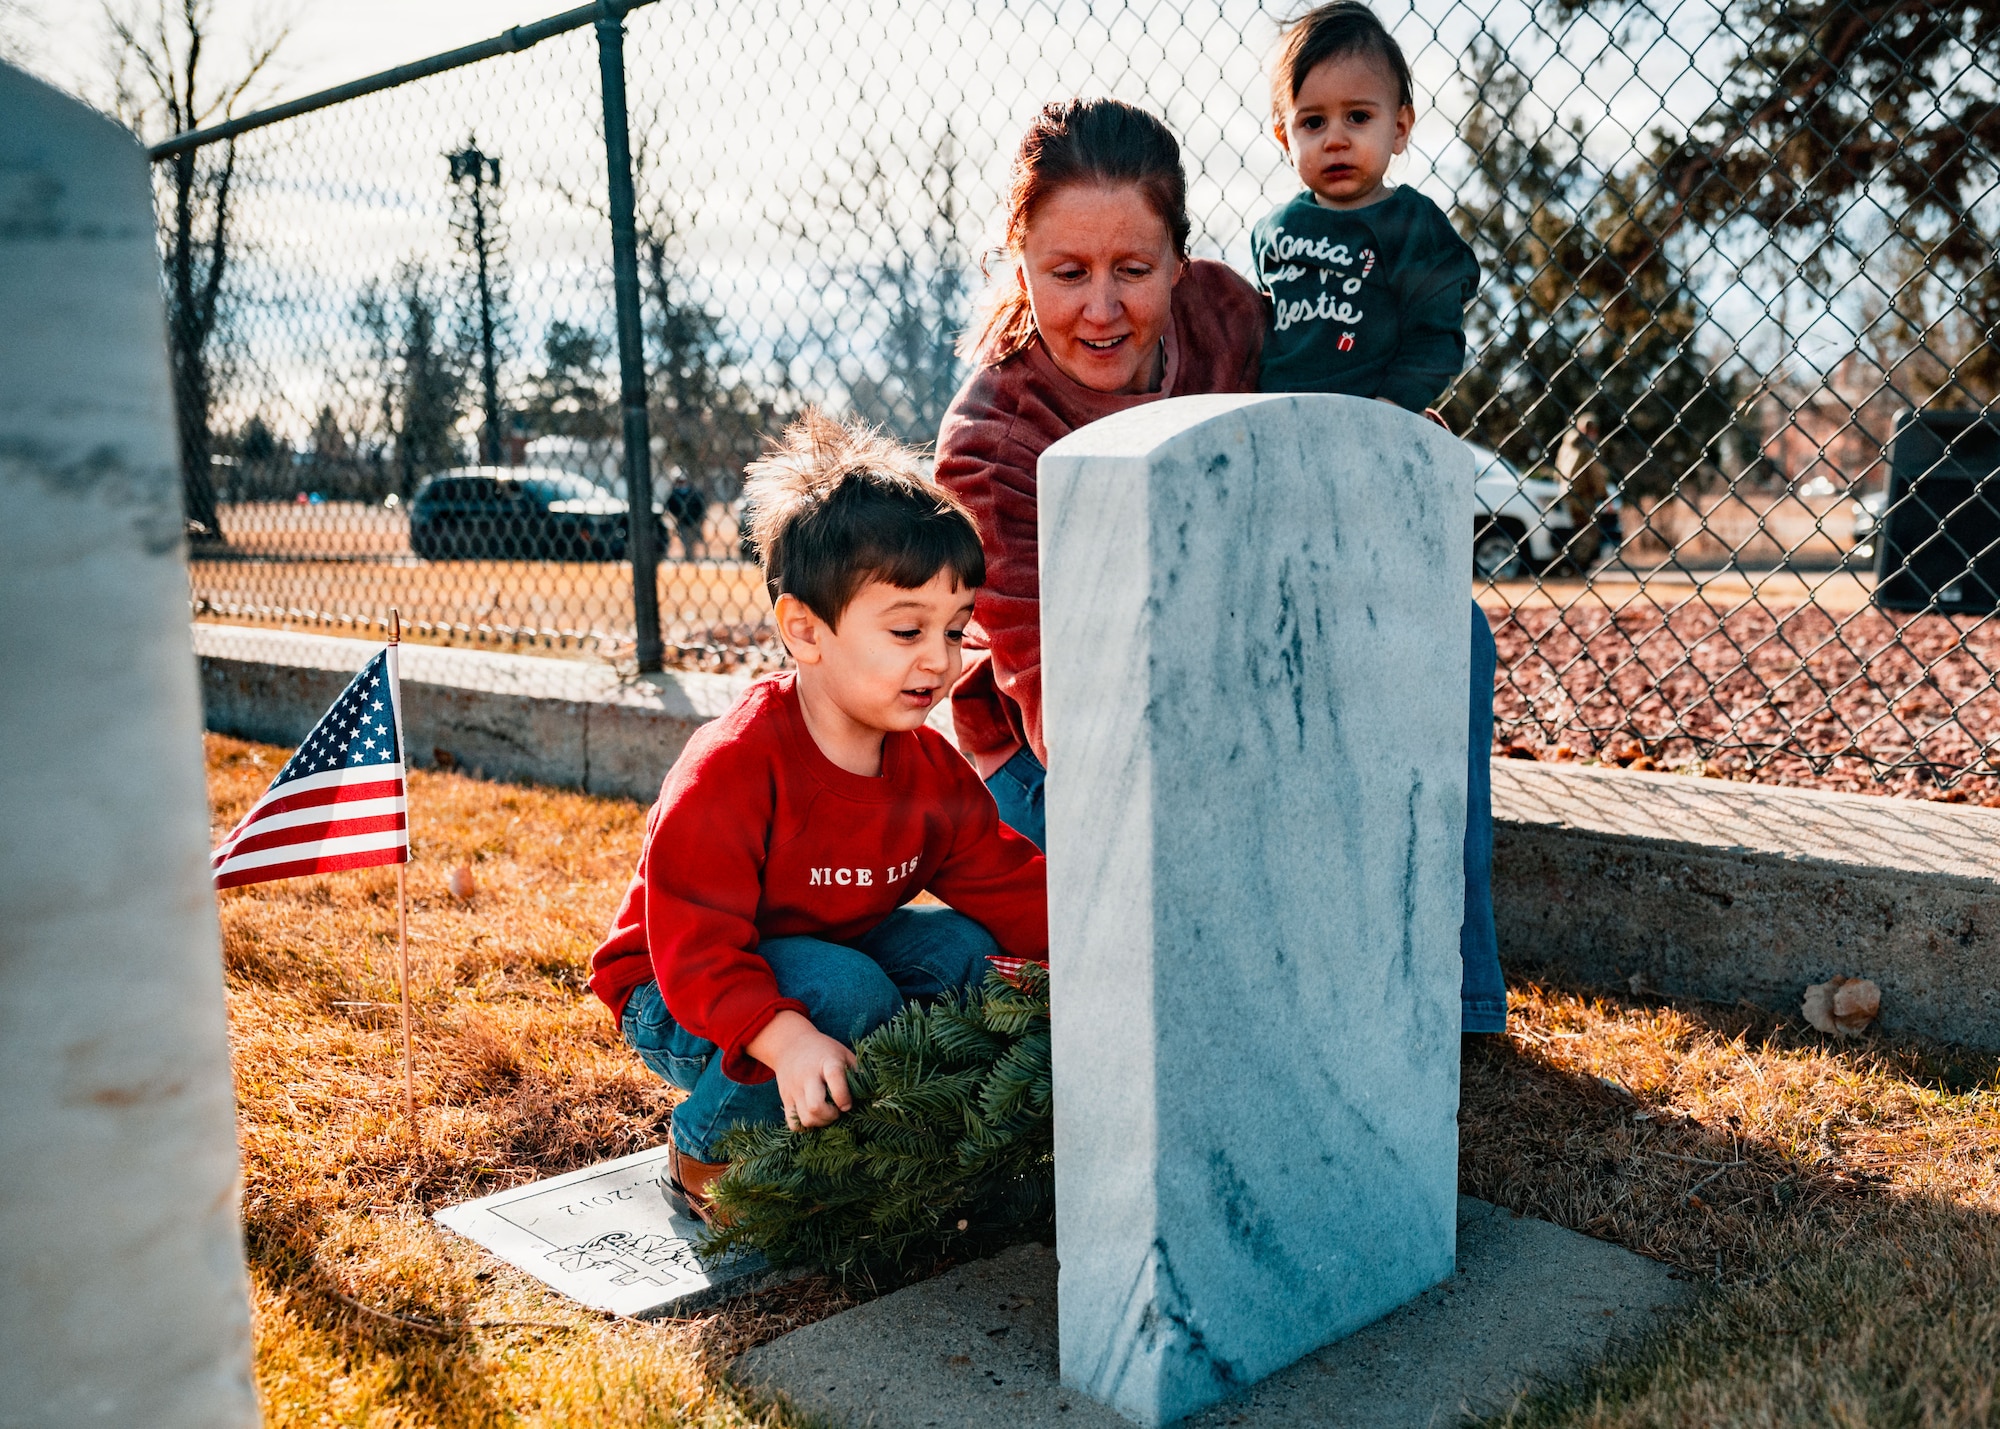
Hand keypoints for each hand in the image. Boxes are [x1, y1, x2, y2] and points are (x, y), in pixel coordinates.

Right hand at [746, 1010, 855, 1130]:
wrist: (790, 1044)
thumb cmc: (824, 1051)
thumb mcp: (843, 1053)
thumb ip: (857, 1072)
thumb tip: (872, 1094)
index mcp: (827, 1061)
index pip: (834, 1077)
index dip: (843, 1096)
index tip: (847, 1105)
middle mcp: (807, 1075)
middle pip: (815, 1106)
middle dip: (831, 1116)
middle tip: (837, 1111)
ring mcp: (794, 1088)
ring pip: (805, 1119)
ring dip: (820, 1123)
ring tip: (827, 1115)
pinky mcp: (785, 1098)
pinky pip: (793, 1124)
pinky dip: (805, 1127)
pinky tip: (814, 1117)